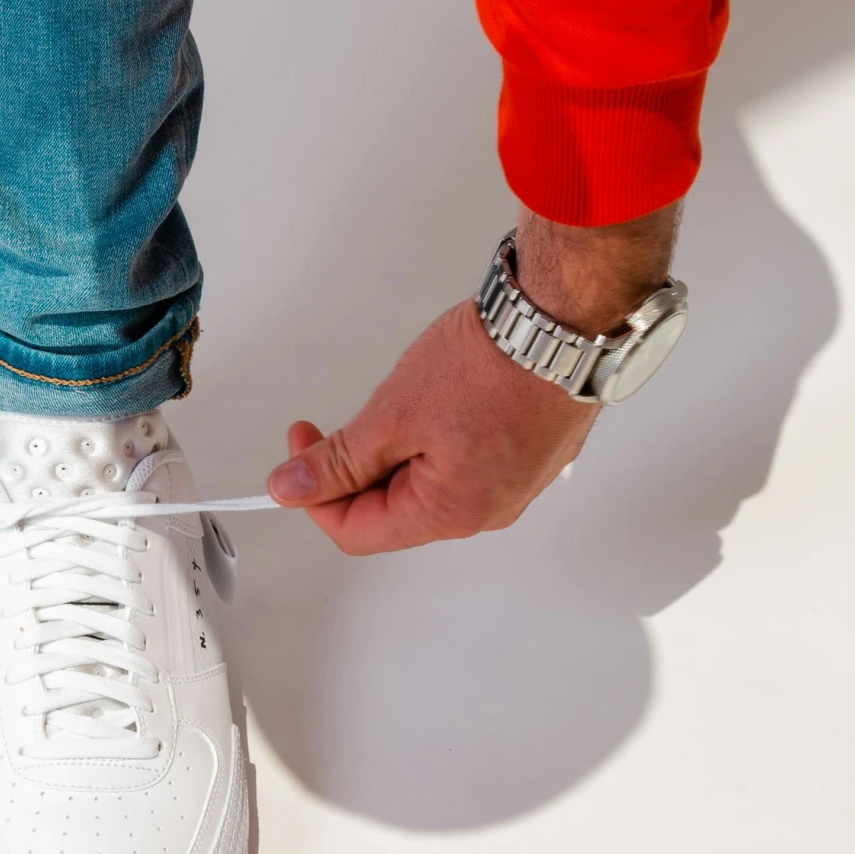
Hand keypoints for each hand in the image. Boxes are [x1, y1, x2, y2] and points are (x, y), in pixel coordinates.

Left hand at [268, 202, 678, 555]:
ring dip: (396, 451)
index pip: (356, 532)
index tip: (301, 449)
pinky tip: (438, 399)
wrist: (564, 321)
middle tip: (339, 422)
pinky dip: (434, 439)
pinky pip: (464, 463)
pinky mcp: (528, 456)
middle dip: (356, 469)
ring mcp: (513, 485)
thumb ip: (340, 460)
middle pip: (394, 511)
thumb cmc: (491, 366)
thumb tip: (291, 488)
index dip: (315, 496)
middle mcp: (486, 512)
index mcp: (449, 514)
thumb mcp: (394, 414)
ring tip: (401, 401)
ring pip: (427, 484)